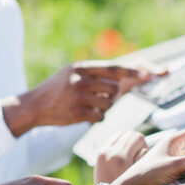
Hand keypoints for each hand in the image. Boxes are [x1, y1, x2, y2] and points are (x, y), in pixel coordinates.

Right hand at [1, 61, 162, 135]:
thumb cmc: (58, 89)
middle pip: (115, 89)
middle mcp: (81, 80)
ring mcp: (79, 97)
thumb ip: (97, 73)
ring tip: (86, 104)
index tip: (150, 74)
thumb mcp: (73, 73)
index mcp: (82, 67)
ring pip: (109, 104)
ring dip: (103, 107)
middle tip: (97, 97)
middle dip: (112, 95)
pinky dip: (95, 117)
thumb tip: (129, 75)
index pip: (114, 68)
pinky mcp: (78, 113)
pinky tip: (81, 114)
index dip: (133, 72)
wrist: (34, 106)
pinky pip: (101, 117)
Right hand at [92, 130, 148, 184]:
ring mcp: (125, 159)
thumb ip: (111, 153)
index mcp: (104, 152)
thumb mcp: (103, 167)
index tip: (132, 148)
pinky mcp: (136, 166)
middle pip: (132, 135)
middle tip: (140, 152)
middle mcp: (113, 153)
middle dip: (138, 142)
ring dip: (143, 147)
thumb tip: (123, 142)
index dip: (129, 140)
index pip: (121, 134)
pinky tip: (146, 164)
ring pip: (139, 140)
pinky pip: (144, 151)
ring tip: (142, 158)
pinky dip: (146, 155)